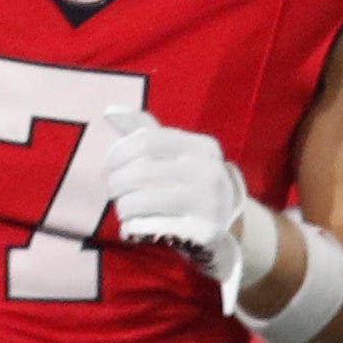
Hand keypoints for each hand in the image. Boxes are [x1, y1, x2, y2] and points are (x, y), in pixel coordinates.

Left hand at [89, 112, 265, 298]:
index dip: (120, 152)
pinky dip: (134, 227)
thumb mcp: (179, 154)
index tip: (110, 165)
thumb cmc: (191, 183)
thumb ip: (146, 132)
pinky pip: (152, 227)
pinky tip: (134, 226)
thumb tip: (110, 110)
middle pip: (142, 172)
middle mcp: (209, 172)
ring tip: (124, 209)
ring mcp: (209, 204)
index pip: (148, 140)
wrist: (232, 225)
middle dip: (117, 183)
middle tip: (114, 191)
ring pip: (143, 201)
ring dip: (123, 206)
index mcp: (203, 147)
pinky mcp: (204, 232)